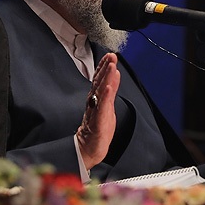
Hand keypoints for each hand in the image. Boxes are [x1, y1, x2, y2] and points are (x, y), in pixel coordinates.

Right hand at [76, 53, 119, 170]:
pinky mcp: (97, 121)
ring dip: (105, 78)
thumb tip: (115, 74)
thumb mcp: (108, 105)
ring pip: (99, 92)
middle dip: (105, 68)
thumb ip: (111, 89)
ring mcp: (95, 111)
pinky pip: (101, 108)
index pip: (100, 79)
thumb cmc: (98, 128)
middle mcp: (94, 103)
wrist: (89, 148)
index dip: (104, 67)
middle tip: (111, 56)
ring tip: (111, 66)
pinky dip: (104, 97)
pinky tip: (107, 88)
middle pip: (99, 82)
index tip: (109, 55)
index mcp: (96, 99)